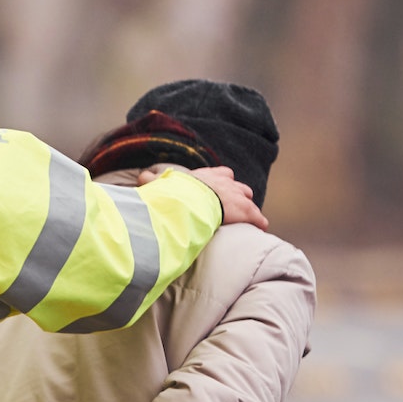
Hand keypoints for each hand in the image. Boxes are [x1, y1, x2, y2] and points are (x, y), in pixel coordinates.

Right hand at [143, 165, 267, 230]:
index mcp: (206, 176)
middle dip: (236, 193)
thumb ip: (152, 182)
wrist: (190, 201)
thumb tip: (141, 178)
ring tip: (246, 216)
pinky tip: (261, 227)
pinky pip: (256, 216)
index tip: (219, 187)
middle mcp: (224, 182)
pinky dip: (258, 221)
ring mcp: (236, 195)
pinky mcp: (244, 210)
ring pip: (248, 198)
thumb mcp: (160, 185)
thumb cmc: (174, 194)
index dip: (220, 181)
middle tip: (232, 203)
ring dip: (247, 207)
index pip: (219, 174)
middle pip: (237, 185)